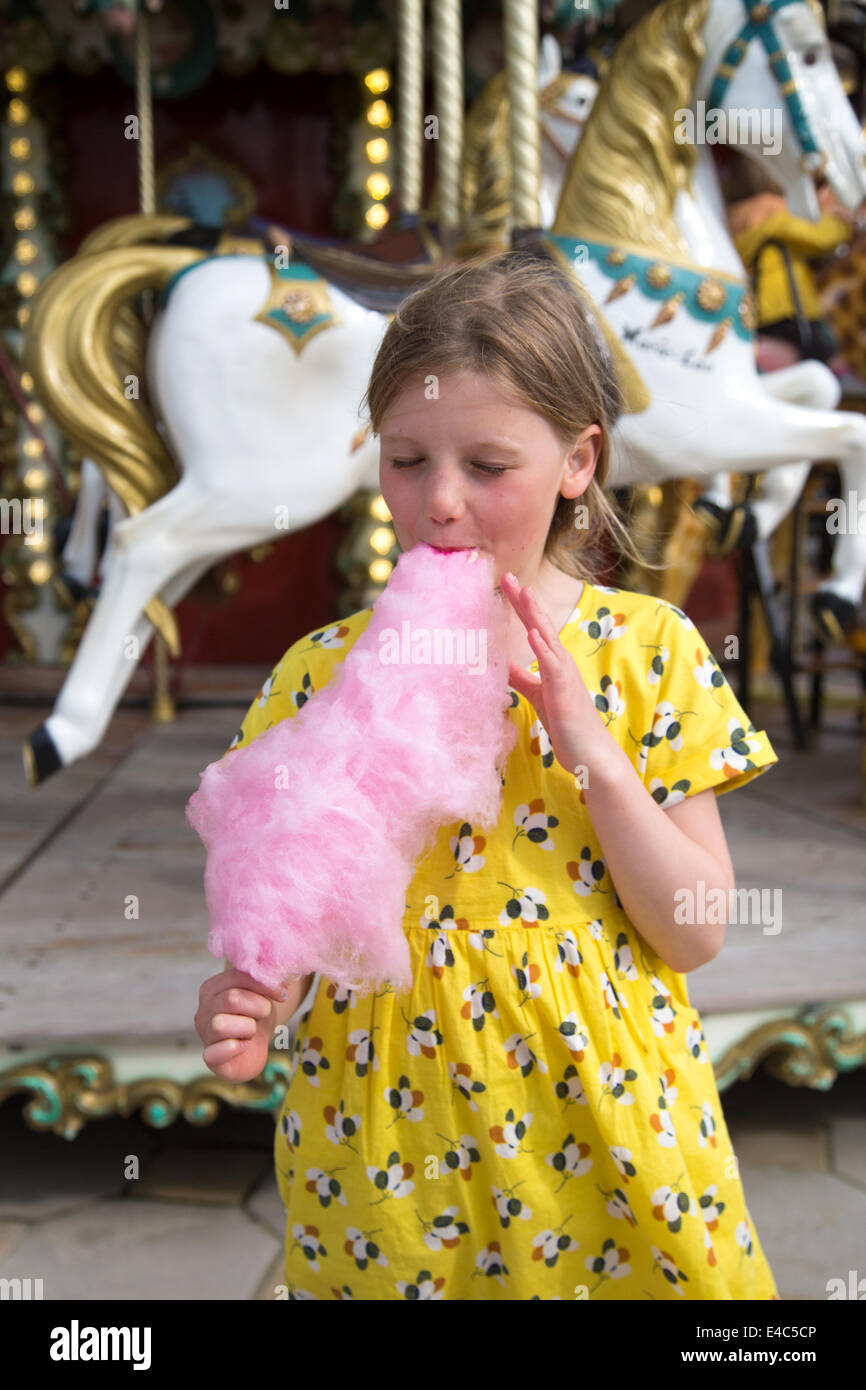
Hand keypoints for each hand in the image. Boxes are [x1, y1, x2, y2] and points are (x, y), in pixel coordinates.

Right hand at [195, 967, 286, 1082]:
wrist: (255, 1044)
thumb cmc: (255, 1014)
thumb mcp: (260, 993)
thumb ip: (262, 979)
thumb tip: (273, 974)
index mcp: (212, 989)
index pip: (237, 977)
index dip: (264, 985)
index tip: (283, 995)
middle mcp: (203, 1011)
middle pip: (232, 999)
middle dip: (258, 1006)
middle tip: (264, 1014)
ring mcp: (205, 1035)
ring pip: (221, 1025)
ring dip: (247, 1027)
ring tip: (252, 1031)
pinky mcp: (211, 1058)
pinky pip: (214, 1053)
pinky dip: (235, 1048)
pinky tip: (245, 1046)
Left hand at [501, 572, 598, 776]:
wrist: (590, 753)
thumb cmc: (567, 725)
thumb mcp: (537, 695)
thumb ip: (521, 678)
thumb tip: (499, 663)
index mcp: (554, 662)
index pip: (534, 627)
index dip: (519, 605)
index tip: (504, 584)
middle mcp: (561, 662)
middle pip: (540, 624)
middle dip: (523, 600)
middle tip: (506, 576)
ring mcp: (565, 675)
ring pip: (548, 638)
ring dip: (534, 614)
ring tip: (522, 592)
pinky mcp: (565, 691)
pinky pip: (553, 666)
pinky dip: (543, 648)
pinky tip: (532, 633)